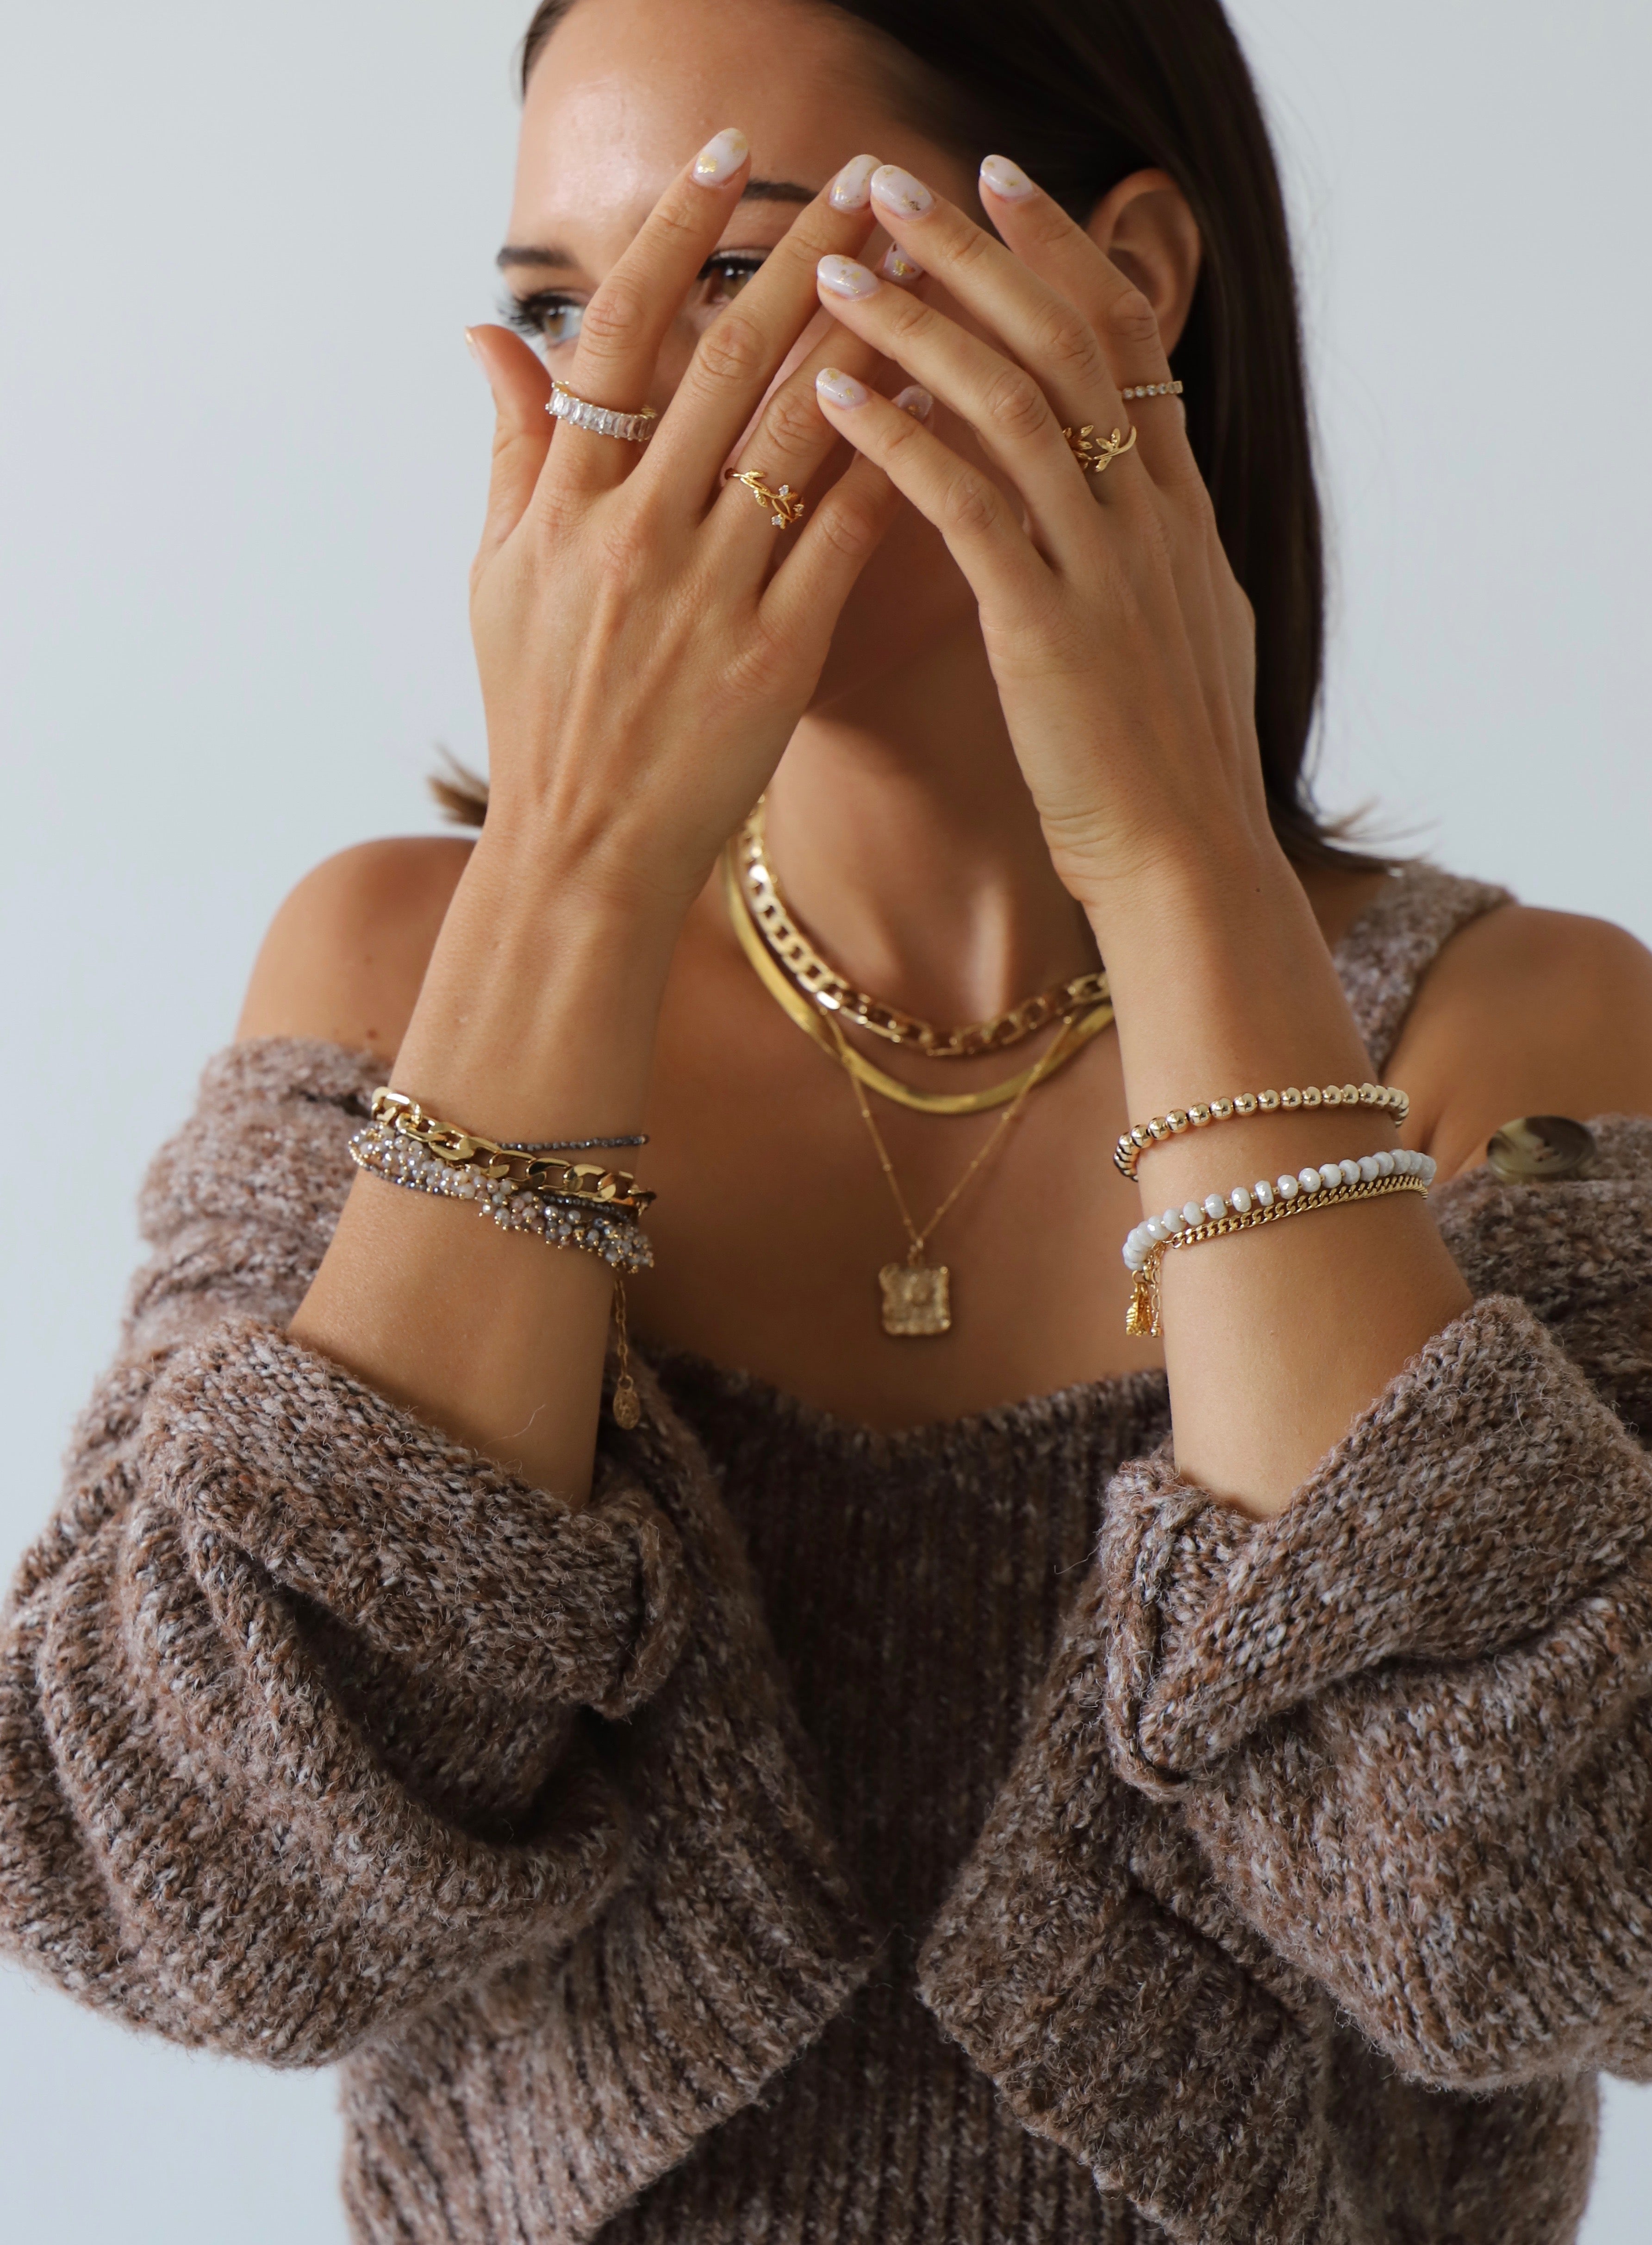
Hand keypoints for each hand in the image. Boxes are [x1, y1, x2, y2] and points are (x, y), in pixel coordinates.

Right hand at [467, 133, 906, 929]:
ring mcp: (708, 596)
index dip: (678, 235)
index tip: (733, 161)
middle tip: (867, 178)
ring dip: (869, 334)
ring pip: (799, 432)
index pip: (618, 334)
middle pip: (726, 359)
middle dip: (804, 253)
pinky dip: (895, 461)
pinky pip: (846, 534)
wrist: (580, 855)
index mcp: (562, 507)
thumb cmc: (540, 716)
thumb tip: (490, 333)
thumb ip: (511, 452)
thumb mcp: (496, 580)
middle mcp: (634, 535)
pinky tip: (942, 404)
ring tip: (923, 263)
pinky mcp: (776, 657)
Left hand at [808, 159, 1268, 931]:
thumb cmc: (1167, 768)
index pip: (1124, 340)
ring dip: (920, 326)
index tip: (1000, 184)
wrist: (1187, 866)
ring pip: (1014, 405)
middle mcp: (1150, 519)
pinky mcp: (1049, 631)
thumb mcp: (1182, 632)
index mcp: (1180, 513)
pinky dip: (898, 442)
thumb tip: (1133, 495)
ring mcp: (1105, 570)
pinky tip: (835, 399)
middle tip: (893, 182)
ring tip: (839, 272)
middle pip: (1066, 340)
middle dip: (977, 251)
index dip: (1061, 250)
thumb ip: (1152, 550)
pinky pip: (968, 508)